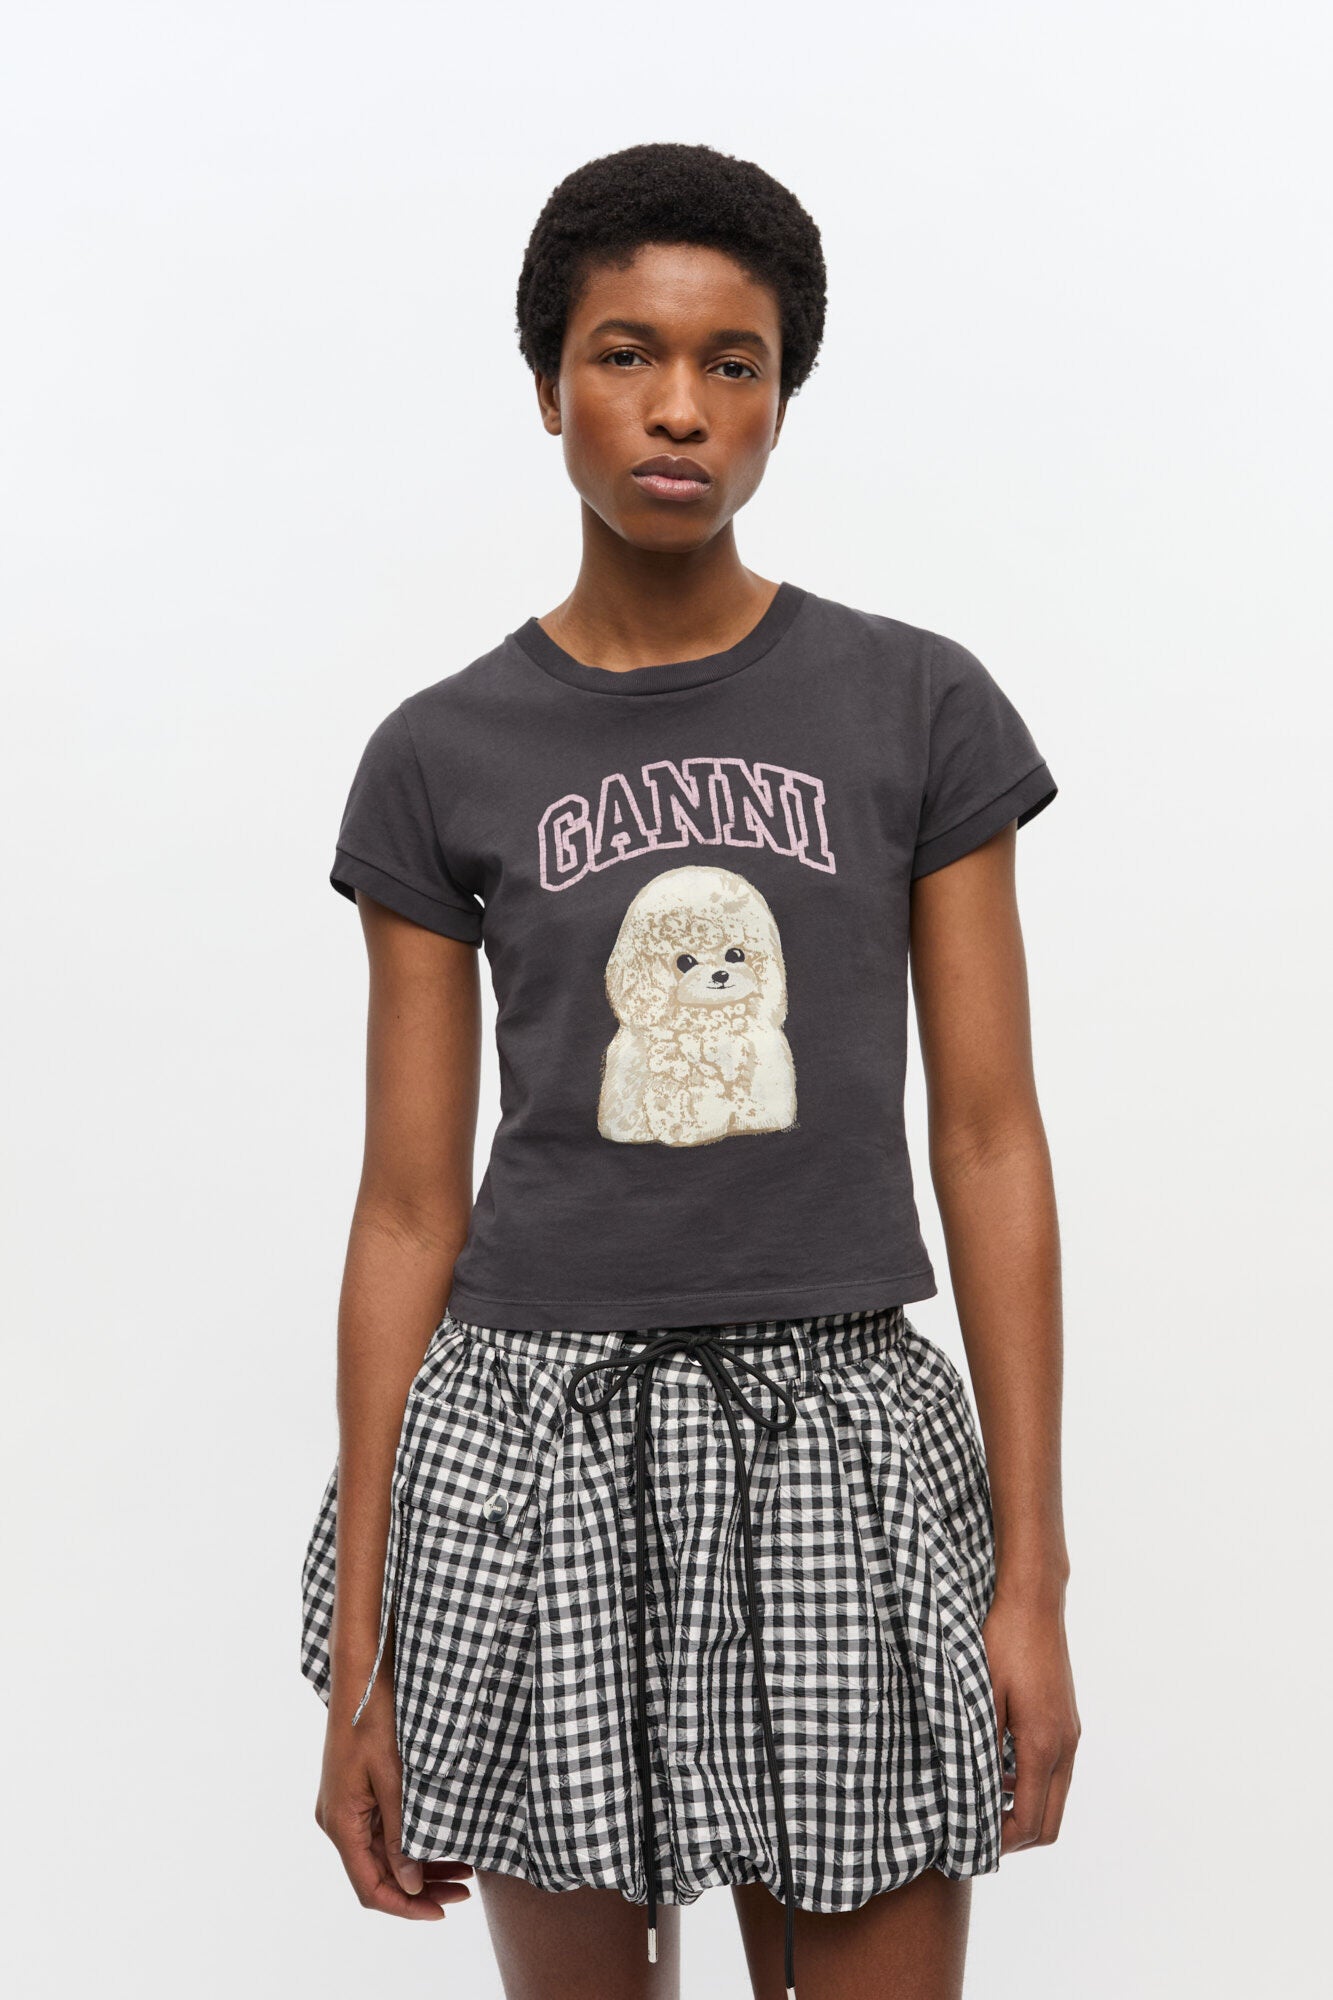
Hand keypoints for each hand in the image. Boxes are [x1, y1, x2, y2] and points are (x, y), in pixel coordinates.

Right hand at [315, 1670, 474, 1918]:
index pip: (371, 1887)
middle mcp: (337, 1821)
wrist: (361, 1674)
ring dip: (418, 1868)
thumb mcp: (393, 1777)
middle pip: (377, 1874)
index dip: (406, 1906)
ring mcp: (345, 1807)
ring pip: (382, 1855)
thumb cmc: (375, 1717)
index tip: (442, 1911)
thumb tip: (411, 1883)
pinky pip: (381, 1832)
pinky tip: (439, 1844)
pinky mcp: (356, 1794)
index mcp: (341, 1823)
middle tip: (464, 1891)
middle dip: (420, 1889)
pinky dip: (409, 1844)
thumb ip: (400, 1833)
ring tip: (462, 1872)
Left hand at [982, 1581, 1080, 1853]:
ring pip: (1055, 1798)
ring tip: (982, 1802)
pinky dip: (1032, 1786)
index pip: (1030, 1822)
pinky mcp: (1068, 1722)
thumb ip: (981, 1748)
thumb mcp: (982, 1696)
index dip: (1001, 1842)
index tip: (969, 1841)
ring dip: (1024, 1810)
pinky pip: (1056, 1772)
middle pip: (1050, 1823)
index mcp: (1043, 1745)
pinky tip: (1000, 1769)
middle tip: (976, 1832)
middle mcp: (1065, 1746)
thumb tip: (972, 1792)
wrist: (1033, 1603)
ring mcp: (1071, 1734)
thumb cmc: (1003, 1642)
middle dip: (1016, 1837)